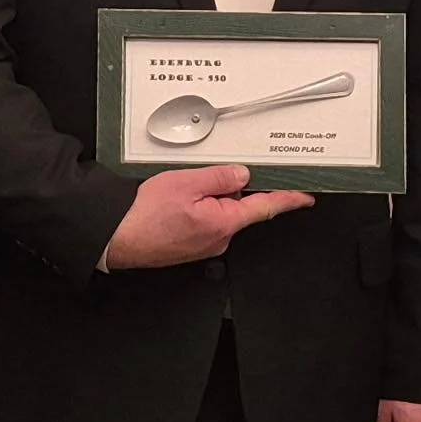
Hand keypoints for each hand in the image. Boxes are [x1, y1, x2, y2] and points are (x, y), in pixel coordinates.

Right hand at [103, 165, 312, 270]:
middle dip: (228, 189)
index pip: (266, 208)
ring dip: (208, 198)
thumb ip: (220, 177)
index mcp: (224, 223)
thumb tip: (242, 175)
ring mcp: (204, 245)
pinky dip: (197, 208)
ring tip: (179, 192)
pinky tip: (176, 203)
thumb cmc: (143, 215)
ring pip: (220, 213)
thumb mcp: (186, 182)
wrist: (115, 237)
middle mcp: (218, 239)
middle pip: (240, 207)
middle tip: (201, 179)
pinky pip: (205, 221)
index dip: (288, 200)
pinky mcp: (191, 246)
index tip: (305, 197)